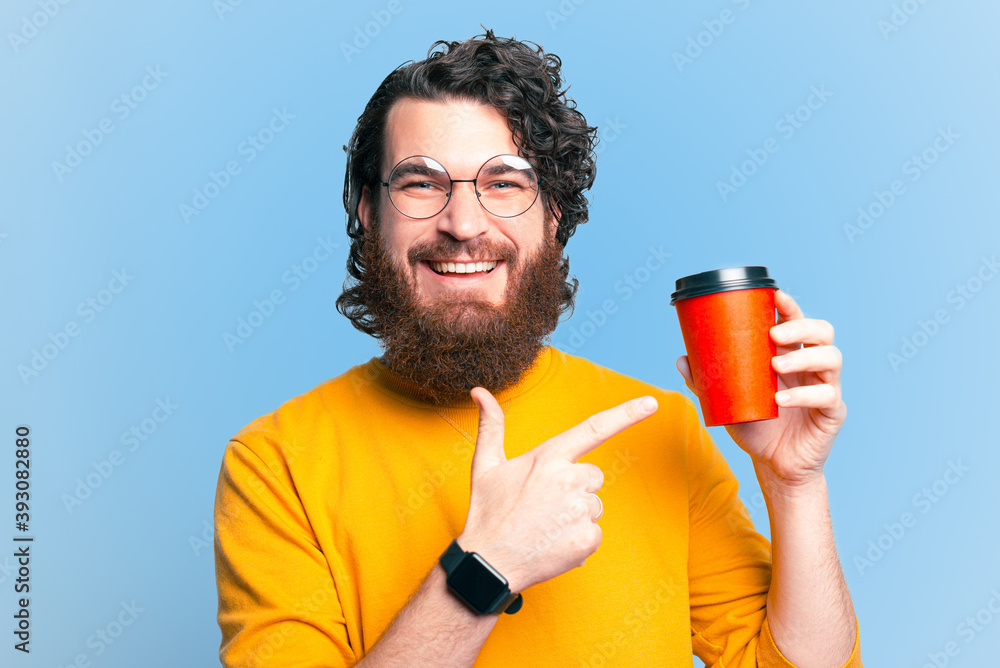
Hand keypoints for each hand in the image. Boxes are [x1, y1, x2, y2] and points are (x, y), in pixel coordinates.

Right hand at [457, 387, 657, 593]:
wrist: (488, 564)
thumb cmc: (488, 512)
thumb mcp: (486, 466)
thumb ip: (491, 426)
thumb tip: (480, 392)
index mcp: (548, 457)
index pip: (594, 428)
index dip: (626, 414)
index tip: (652, 403)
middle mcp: (568, 479)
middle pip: (592, 477)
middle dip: (574, 489)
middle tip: (543, 506)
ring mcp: (578, 511)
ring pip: (594, 506)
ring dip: (576, 516)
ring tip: (545, 527)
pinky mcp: (586, 539)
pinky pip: (594, 534)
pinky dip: (578, 541)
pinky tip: (553, 543)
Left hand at [676, 289, 845, 487]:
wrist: (772, 465)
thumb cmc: (755, 427)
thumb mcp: (726, 402)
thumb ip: (705, 382)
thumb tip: (682, 359)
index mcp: (789, 356)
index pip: (797, 322)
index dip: (790, 307)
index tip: (775, 295)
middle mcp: (811, 367)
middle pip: (822, 332)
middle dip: (800, 326)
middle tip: (773, 334)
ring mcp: (825, 387)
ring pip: (831, 358)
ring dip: (803, 357)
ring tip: (776, 366)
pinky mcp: (832, 411)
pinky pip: (828, 395)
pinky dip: (804, 395)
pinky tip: (782, 401)